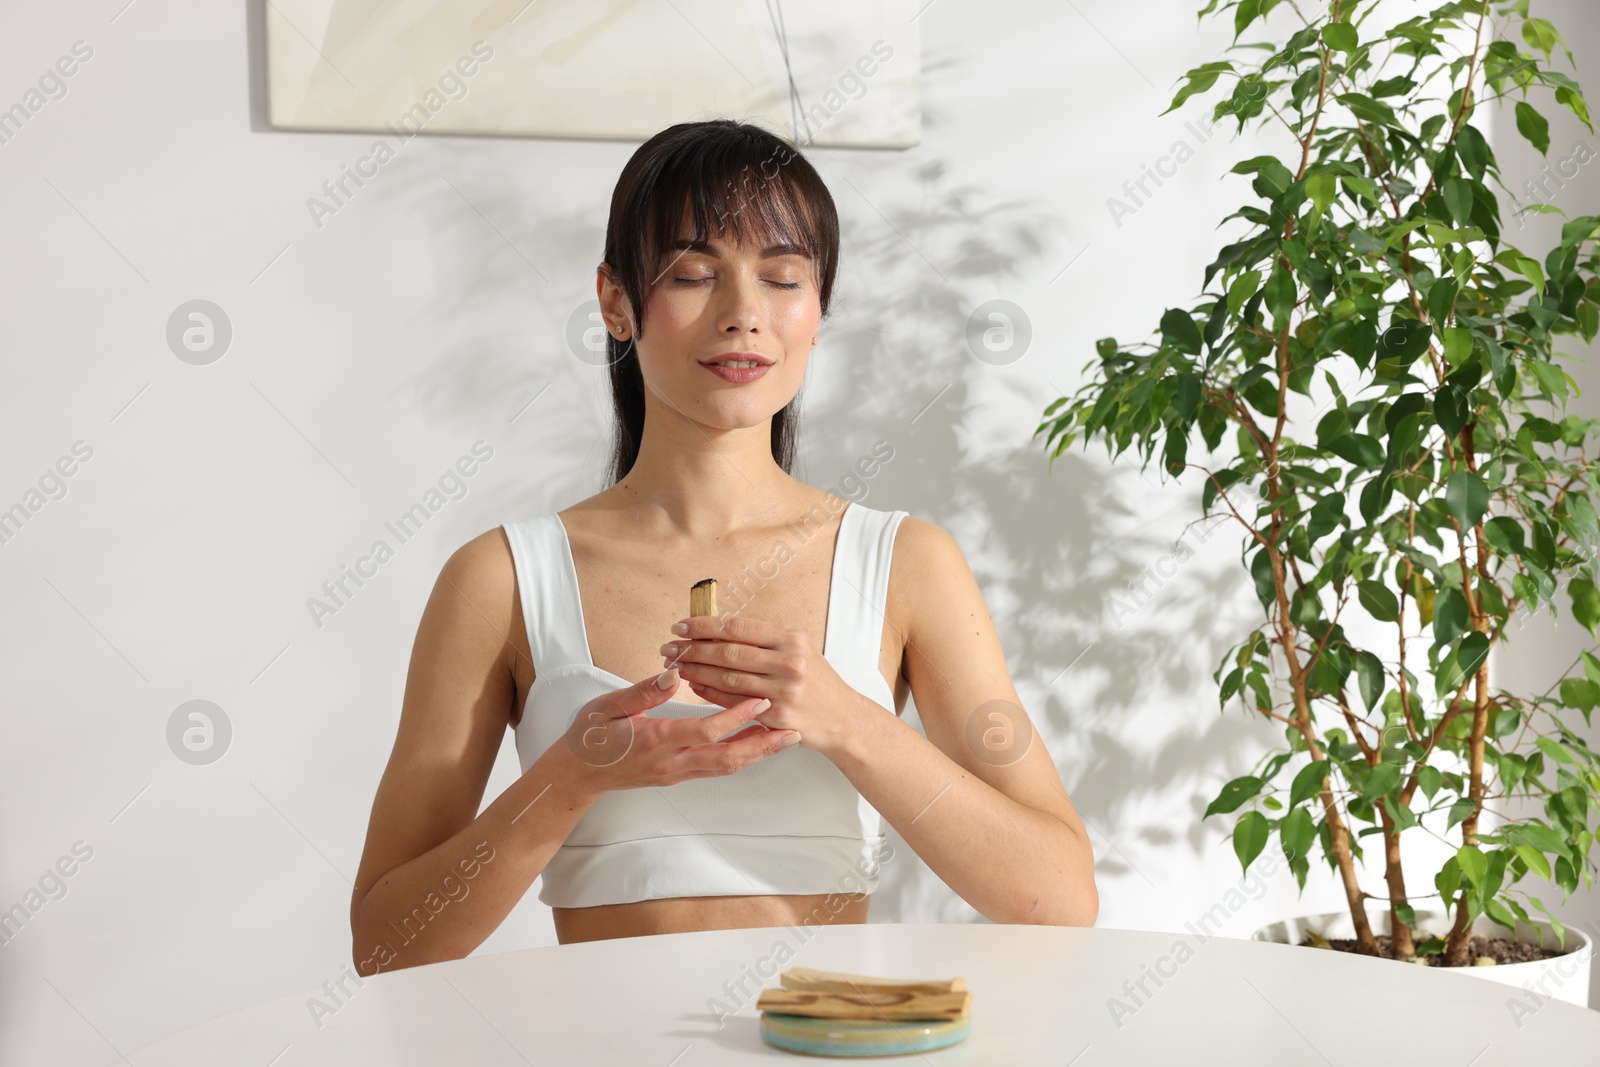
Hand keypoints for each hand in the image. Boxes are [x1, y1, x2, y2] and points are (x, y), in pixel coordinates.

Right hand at [560, 668, 800, 791]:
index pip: (705, 730)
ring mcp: (675, 773)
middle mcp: (670, 763)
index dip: (736, 716)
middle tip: (792, 732)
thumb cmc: (590, 735)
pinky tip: (755, 746)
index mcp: (655, 740)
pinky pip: (715, 769)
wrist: (575, 773)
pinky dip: (740, 758)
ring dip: (757, 755)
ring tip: (784, 740)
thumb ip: (643, 690)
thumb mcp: (609, 705)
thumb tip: (673, 672)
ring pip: (725, 768)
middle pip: (727, 758)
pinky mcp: (676, 776)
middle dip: (762, 745)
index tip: (760, 700)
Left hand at [660, 614, 861, 758]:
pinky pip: (734, 703)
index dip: (705, 625)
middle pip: (729, 652)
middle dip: (693, 648)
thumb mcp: (799, 649)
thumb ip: (764, 640)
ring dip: (697, 671)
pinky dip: (710, 693)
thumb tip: (719, 629)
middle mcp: (789, 662)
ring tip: (677, 665)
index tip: (682, 625)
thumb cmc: (817, 682)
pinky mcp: (777, 716)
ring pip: (728, 678)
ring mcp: (783, 691)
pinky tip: (695, 685)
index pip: (738, 627)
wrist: (843, 718)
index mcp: (791, 639)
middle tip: (670, 646)